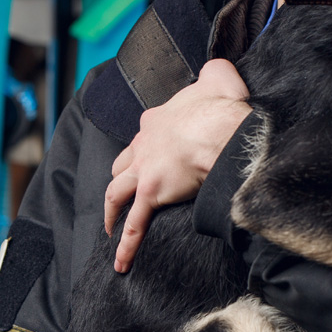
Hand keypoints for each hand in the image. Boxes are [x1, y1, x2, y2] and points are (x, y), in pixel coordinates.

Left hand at [105, 59, 250, 272]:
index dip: (149, 143)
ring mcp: (144, 171)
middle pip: (123, 163)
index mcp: (157, 119)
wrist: (220, 130)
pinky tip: (121, 261)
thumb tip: (219, 69)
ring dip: (111, 211)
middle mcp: (143, 144)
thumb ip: (215, 72)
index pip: (145, 132)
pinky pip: (135, 224)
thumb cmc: (220, 106)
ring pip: (116, 193)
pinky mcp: (152, 194)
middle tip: (126, 191)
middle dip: (123, 176)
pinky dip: (126, 244)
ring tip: (111, 227)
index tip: (159, 153)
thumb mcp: (219, 76)